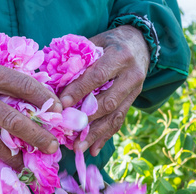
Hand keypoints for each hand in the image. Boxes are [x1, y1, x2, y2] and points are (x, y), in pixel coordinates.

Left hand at [59, 25, 149, 155]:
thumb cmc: (111, 42)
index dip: (80, 90)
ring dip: (96, 134)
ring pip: (115, 116)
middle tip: (69, 131)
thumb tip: (54, 77)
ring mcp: (135, 91)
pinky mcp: (133, 102)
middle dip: (88, 119)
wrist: (141, 44)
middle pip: (109, 101)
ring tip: (79, 147)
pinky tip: (93, 149)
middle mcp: (131, 76)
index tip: (64, 104)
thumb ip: (80, 58)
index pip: (98, 76)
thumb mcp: (97, 41)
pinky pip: (119, 121)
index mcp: (120, 57)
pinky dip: (105, 136)